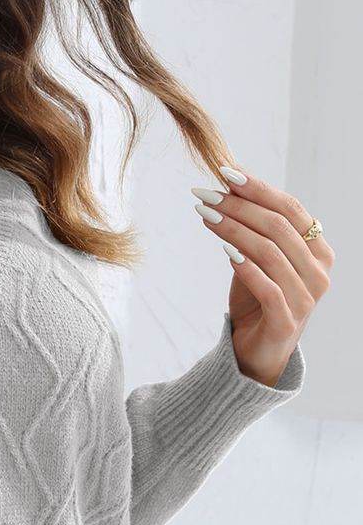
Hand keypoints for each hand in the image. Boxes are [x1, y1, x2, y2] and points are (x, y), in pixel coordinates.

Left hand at [192, 164, 332, 385]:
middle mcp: (319, 271)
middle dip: (239, 206)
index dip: (259, 188)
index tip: (226, 172)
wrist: (257, 352)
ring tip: (205, 215)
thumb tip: (228, 185)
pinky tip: (225, 252)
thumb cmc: (257, 299)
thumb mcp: (256, 259)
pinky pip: (268, 287)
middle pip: (279, 227)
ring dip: (234, 231)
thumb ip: (251, 229)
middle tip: (206, 194)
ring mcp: (307, 298)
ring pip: (271, 252)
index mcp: (318, 250)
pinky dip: (245, 267)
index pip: (291, 209)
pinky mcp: (287, 321)